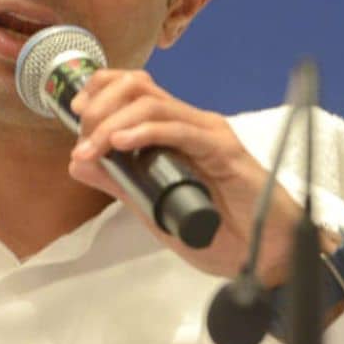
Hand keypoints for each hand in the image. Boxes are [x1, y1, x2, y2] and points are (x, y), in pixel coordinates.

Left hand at [66, 69, 302, 285]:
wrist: (267, 257)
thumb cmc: (220, 232)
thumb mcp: (152, 207)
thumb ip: (119, 183)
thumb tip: (78, 161)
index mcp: (174, 131)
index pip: (132, 87)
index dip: (99, 91)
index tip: (75, 114)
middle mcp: (190, 123)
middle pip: (136, 86)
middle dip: (99, 105)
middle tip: (84, 140)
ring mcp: (207, 133)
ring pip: (151, 103)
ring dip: (113, 122)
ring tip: (94, 148)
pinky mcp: (224, 149)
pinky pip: (179, 129)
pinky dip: (144, 132)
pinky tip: (122, 144)